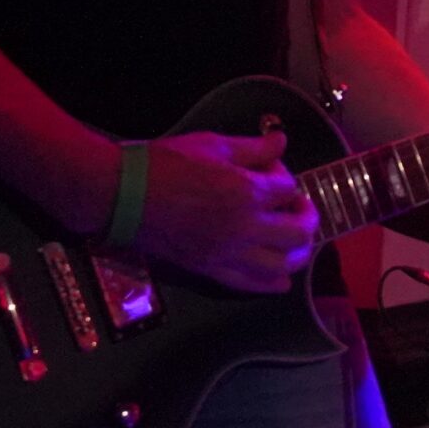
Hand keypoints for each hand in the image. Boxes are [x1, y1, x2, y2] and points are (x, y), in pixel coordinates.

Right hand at [131, 129, 318, 292]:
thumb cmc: (164, 163)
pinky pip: (251, 286)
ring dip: (296, 252)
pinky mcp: (210, 270)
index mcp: (246, 191)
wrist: (123, 195)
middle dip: (305, 217)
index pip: (289, 188)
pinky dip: (271, 284)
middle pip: (298, 232)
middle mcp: (244, 227)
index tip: (271, 171)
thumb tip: (282, 142)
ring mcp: (228, 253)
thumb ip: (253, 148)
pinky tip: (280, 279)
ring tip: (291, 239)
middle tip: (296, 207)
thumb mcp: (212, 145)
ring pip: (282, 266)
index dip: (285, 177)